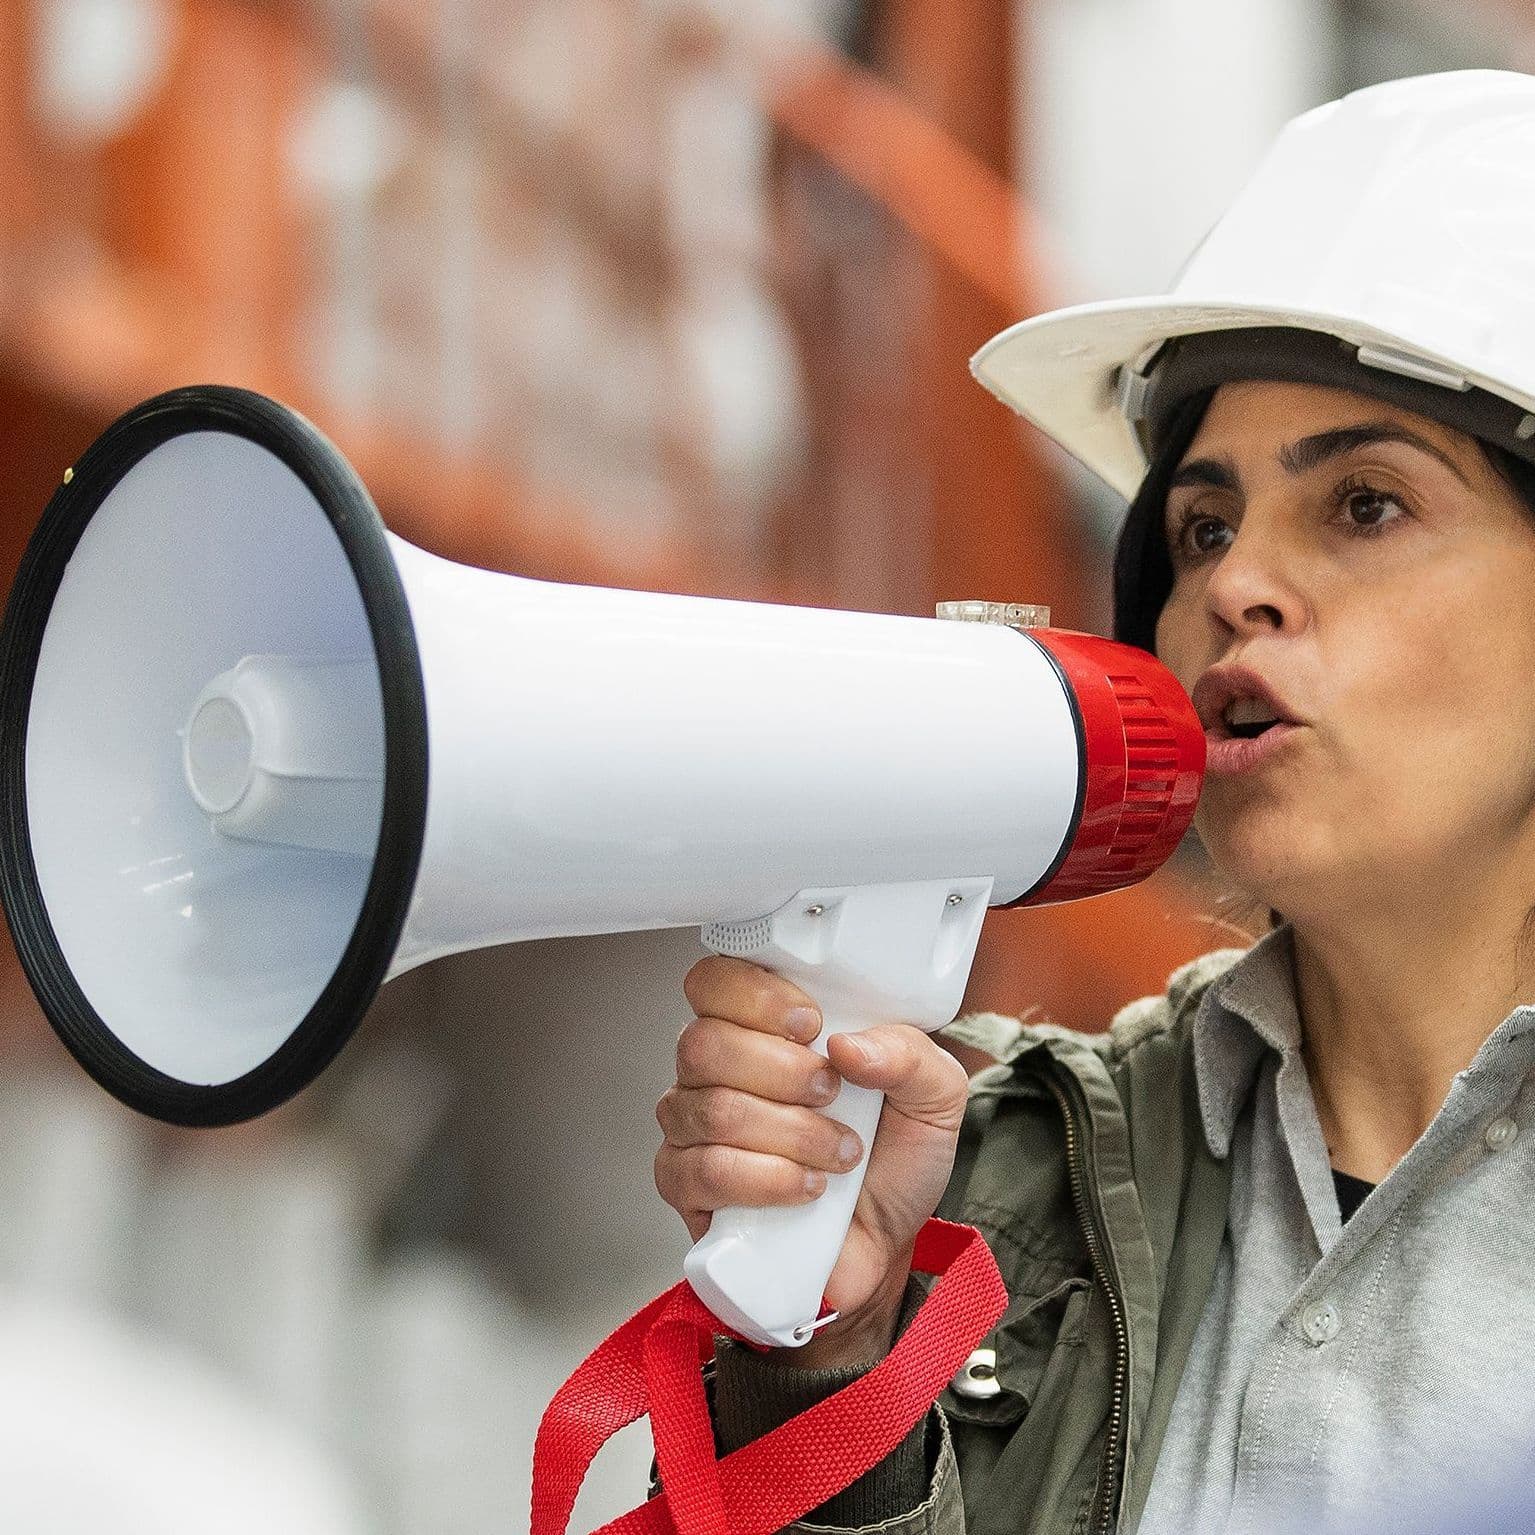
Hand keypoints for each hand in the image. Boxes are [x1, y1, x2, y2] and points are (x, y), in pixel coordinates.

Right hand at [654, 955, 970, 1365]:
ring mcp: (692, 1128)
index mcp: (761, 1028)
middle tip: (832, 1095)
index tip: (812, 1024)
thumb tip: (849, 1043)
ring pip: (711, 1110)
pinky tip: (806, 1188)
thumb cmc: (893, 1162)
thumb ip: (910, 1054)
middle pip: (704, 1043)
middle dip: (782, 1072)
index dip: (753, 994)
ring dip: (790, 1134)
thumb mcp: (933, 1097)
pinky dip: (766, 1180)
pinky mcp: (685, 1188)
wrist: (882, 1248)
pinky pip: (702, 1171)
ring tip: (837, 1152)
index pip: (715, 981)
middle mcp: (715, 1071)